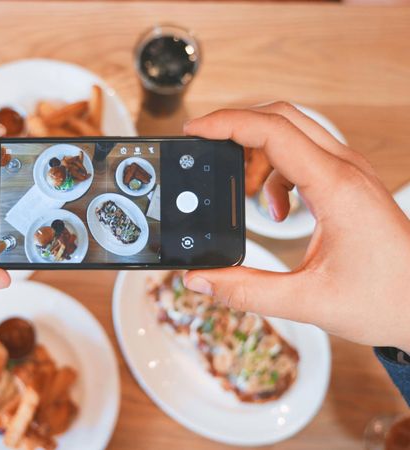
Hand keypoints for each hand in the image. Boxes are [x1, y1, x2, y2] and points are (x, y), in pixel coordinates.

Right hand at [183, 102, 409, 352]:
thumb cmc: (387, 300)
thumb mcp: (308, 302)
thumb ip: (246, 290)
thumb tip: (199, 279)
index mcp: (335, 188)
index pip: (273, 131)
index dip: (227, 124)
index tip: (195, 131)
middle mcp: (344, 170)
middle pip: (281, 118)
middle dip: (236, 128)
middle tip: (206, 150)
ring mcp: (348, 173)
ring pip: (292, 133)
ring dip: (256, 152)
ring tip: (242, 191)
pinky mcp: (347, 183)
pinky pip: (302, 156)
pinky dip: (275, 172)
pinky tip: (276, 209)